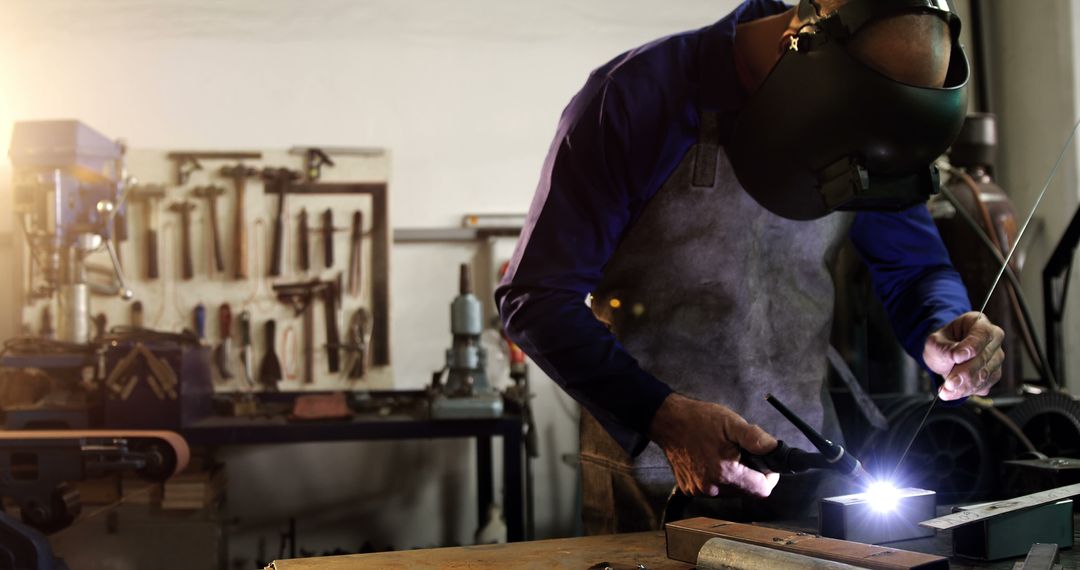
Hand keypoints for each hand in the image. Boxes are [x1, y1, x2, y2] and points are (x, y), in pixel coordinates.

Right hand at [649, 393, 779, 496]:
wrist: (667, 421)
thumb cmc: (700, 419)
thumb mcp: (732, 423)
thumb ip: (756, 439)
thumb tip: (777, 450)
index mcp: (726, 473)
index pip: (762, 490)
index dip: (769, 477)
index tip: (765, 463)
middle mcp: (712, 487)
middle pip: (746, 491)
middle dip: (750, 474)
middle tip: (742, 453)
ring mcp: (699, 490)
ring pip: (730, 491)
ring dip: (734, 476)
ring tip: (724, 453)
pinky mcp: (689, 489)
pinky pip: (714, 489)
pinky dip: (717, 477)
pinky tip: (709, 459)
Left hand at [923, 311, 1004, 399]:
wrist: (944, 356)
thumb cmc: (943, 344)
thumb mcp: (935, 342)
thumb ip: (944, 348)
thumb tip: (956, 356)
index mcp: (979, 323)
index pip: (982, 334)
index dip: (970, 347)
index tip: (957, 357)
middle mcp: (993, 340)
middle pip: (984, 358)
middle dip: (964, 373)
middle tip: (949, 383)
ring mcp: (996, 358)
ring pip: (985, 375)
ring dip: (964, 386)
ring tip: (946, 390)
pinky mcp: (994, 375)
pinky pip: (984, 386)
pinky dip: (967, 391)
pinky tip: (952, 392)